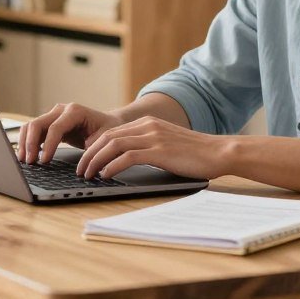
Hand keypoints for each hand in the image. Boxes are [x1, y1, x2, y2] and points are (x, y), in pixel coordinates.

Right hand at [18, 103, 123, 164]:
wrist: (108, 122)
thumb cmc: (108, 129)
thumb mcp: (105, 138)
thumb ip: (94, 146)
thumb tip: (84, 160)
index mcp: (75, 111)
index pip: (55, 127)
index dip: (47, 145)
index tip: (44, 161)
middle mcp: (61, 110)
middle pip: (37, 124)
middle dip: (30, 144)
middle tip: (29, 162)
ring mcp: (53, 115)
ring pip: (31, 126)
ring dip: (25, 143)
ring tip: (23, 160)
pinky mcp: (49, 123)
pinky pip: (33, 131)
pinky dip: (27, 142)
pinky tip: (26, 155)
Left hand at [77, 116, 229, 180]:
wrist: (219, 152)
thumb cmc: (195, 154)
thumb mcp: (167, 144)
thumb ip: (148, 147)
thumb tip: (127, 160)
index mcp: (148, 123)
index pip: (112, 132)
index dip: (94, 146)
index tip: (85, 159)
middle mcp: (148, 126)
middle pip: (107, 137)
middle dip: (89, 154)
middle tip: (80, 169)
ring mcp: (153, 137)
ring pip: (113, 145)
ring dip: (96, 161)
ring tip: (87, 174)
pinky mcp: (159, 151)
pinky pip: (128, 157)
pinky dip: (112, 166)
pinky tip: (106, 175)